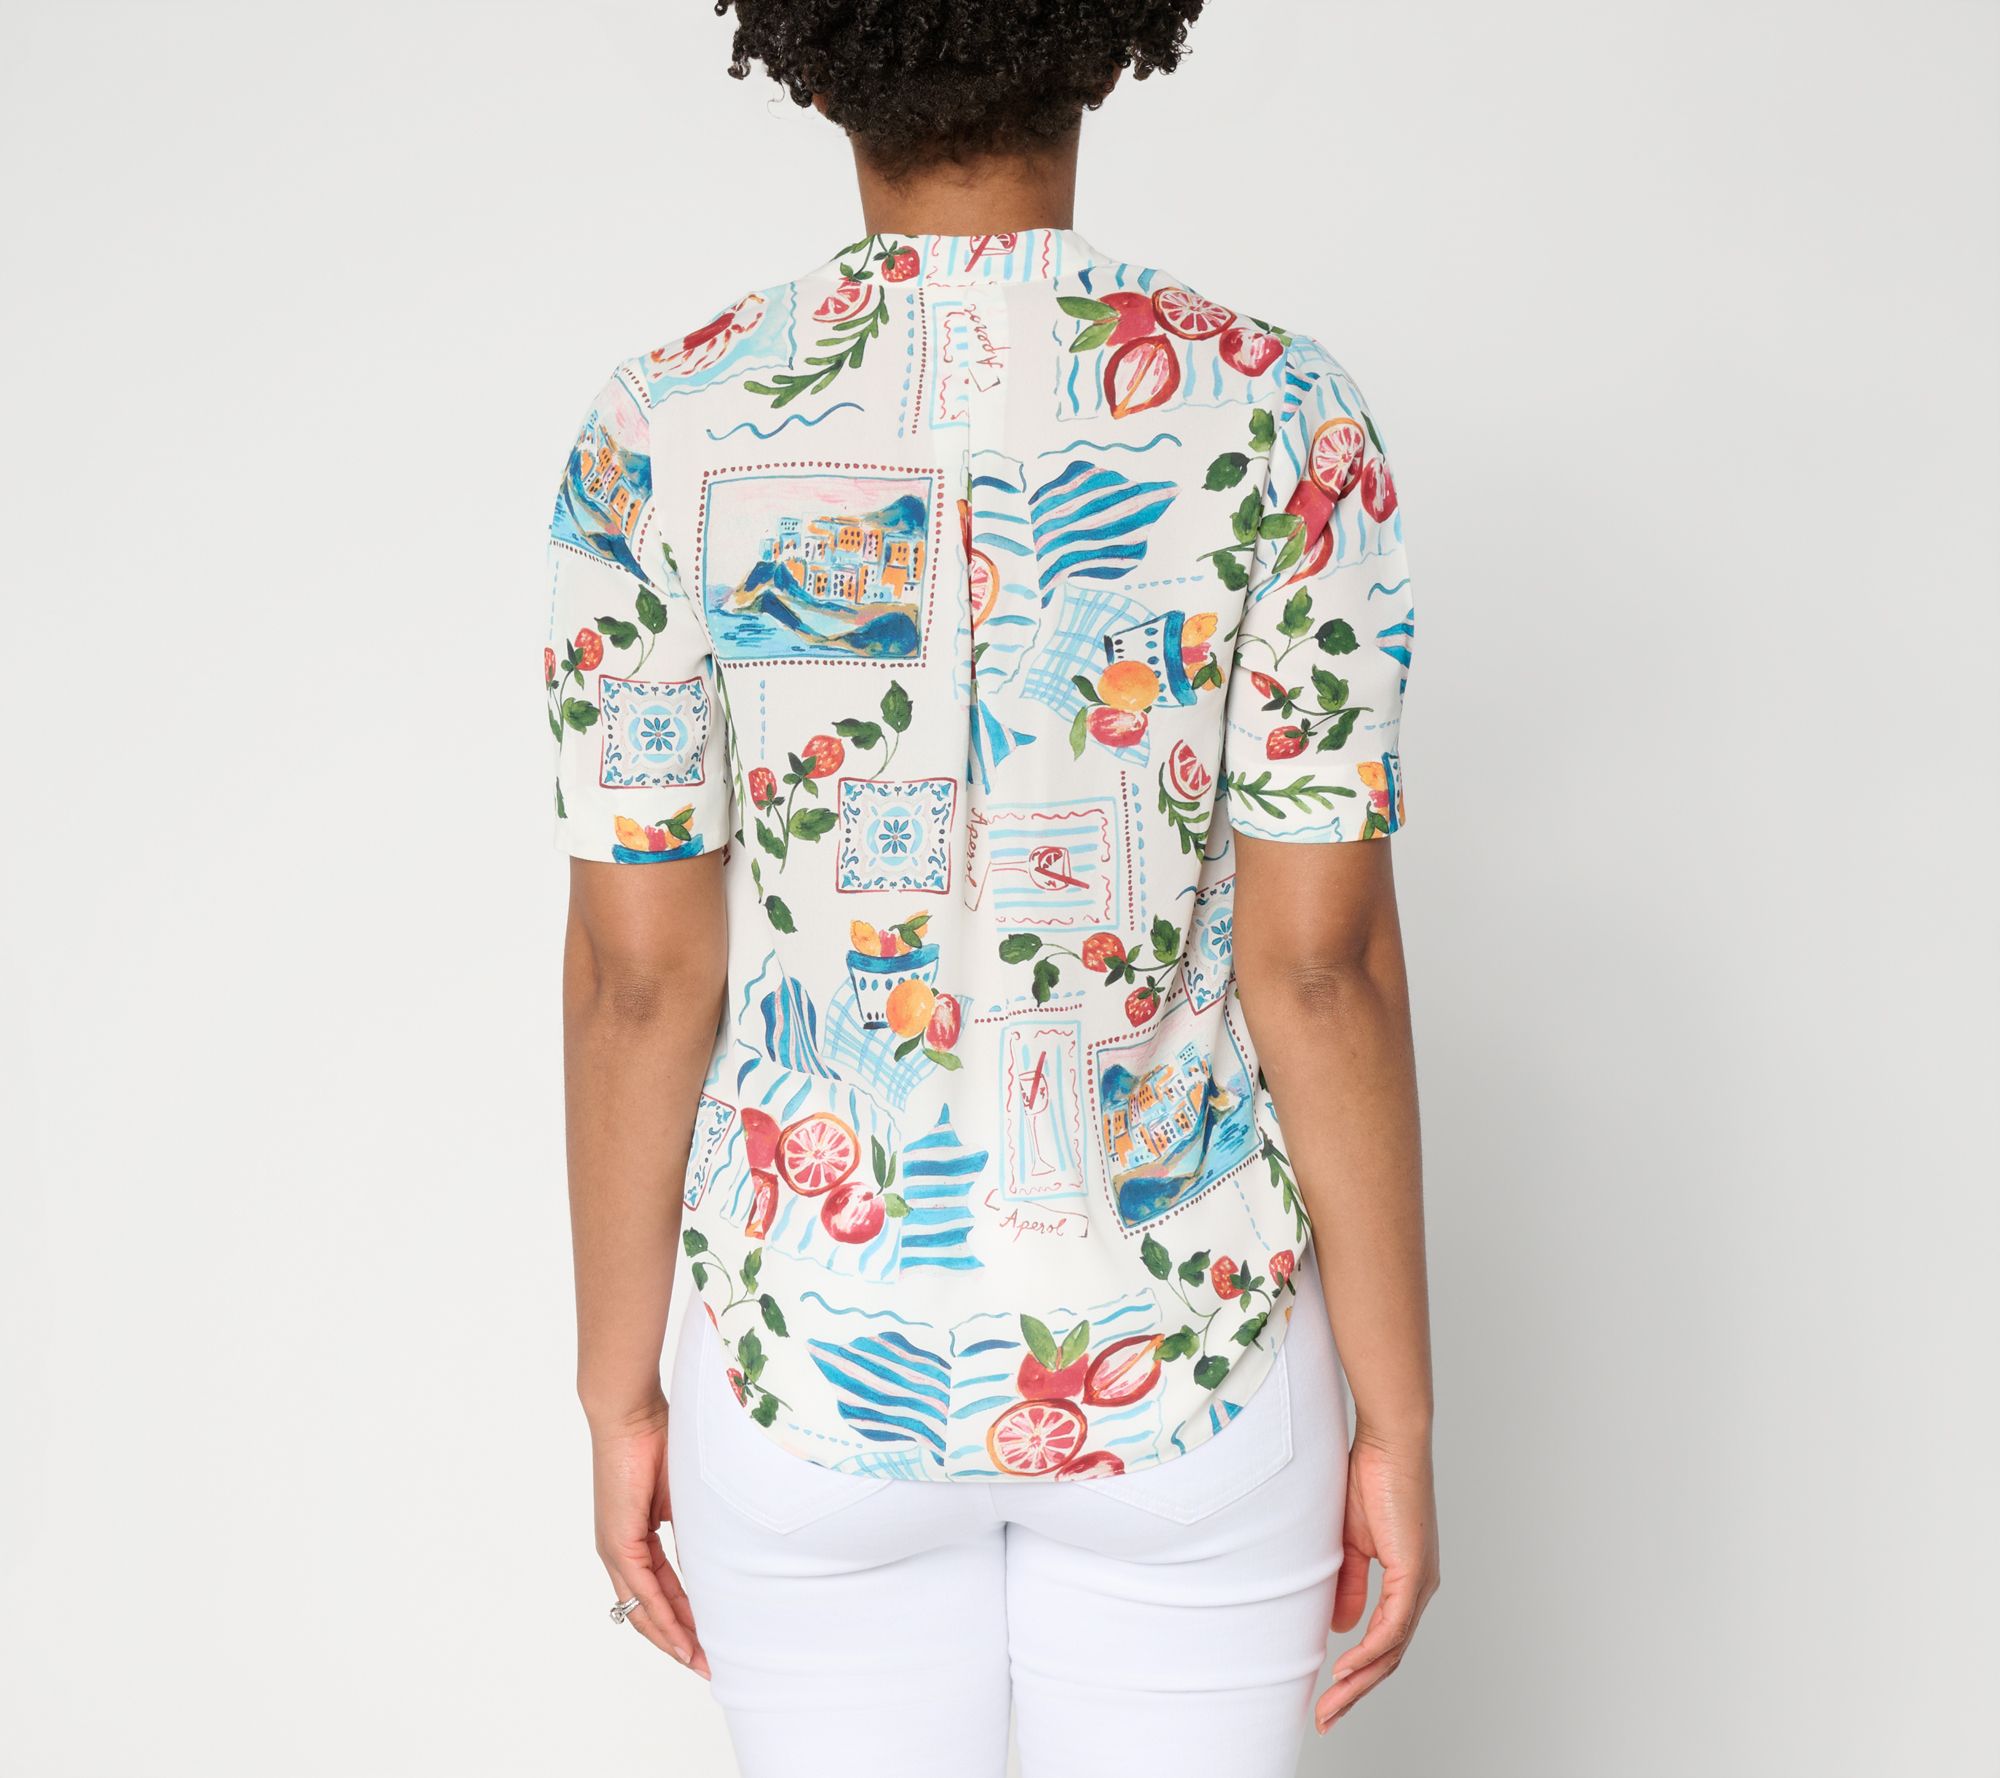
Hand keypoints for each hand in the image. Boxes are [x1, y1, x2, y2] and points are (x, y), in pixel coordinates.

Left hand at [591, 1394, 708, 1675]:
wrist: (632, 1411)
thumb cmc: (659, 1437)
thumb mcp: (686, 1494)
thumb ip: (696, 1526)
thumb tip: (722, 1550)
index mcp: (637, 1536)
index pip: (663, 1590)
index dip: (686, 1619)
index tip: (712, 1642)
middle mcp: (621, 1549)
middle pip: (650, 1610)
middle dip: (681, 1641)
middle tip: (710, 1667)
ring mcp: (615, 1547)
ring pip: (644, 1608)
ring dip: (673, 1638)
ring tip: (700, 1663)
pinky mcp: (617, 1541)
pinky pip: (641, 1590)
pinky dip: (662, 1616)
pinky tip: (681, 1638)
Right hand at [1316, 1427, 1438, 1731]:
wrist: (1390, 1441)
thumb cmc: (1371, 1478)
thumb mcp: (1350, 1542)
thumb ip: (1348, 1583)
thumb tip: (1339, 1626)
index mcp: (1407, 1582)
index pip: (1382, 1642)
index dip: (1356, 1673)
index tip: (1327, 1694)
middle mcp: (1419, 1590)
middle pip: (1388, 1658)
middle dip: (1354, 1692)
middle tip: (1325, 1717)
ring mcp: (1420, 1584)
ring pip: (1390, 1651)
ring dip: (1358, 1682)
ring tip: (1331, 1705)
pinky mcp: (1415, 1574)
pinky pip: (1391, 1627)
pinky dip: (1369, 1653)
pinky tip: (1347, 1669)